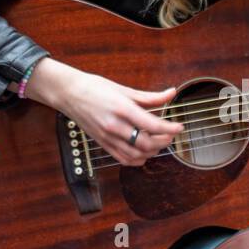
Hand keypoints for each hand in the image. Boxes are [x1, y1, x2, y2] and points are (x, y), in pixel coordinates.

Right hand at [26, 58, 182, 165]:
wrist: (69, 94)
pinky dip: (137, 160)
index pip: (151, 124)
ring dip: (152, 151)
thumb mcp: (124, 89)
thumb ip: (149, 96)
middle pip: (146, 142)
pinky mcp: (102, 144)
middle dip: (163, 141)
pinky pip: (123, 159)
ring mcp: (107, 137)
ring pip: (136, 154)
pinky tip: (145, 153)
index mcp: (121, 109)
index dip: (169, 128)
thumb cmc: (95, 88)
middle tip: (170, 134)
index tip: (180, 127)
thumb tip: (171, 93)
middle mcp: (114, 126)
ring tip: (160, 142)